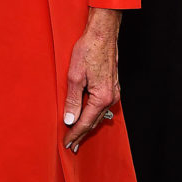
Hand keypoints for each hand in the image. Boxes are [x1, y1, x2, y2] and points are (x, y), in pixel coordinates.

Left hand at [62, 7, 121, 151]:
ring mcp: (114, 92)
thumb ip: (73, 99)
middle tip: (71, 146)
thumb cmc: (88, 51)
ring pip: (99, 114)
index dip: (75, 134)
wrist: (102, 35)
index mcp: (101, 97)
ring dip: (87, 125)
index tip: (67, 144)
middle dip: (81, 133)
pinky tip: (87, 117)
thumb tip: (70, 119)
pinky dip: (93, 114)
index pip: (85, 122)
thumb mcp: (74, 75)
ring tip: (77, 135)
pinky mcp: (112, 86)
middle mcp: (111, 97)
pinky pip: (102, 106)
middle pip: (94, 121)